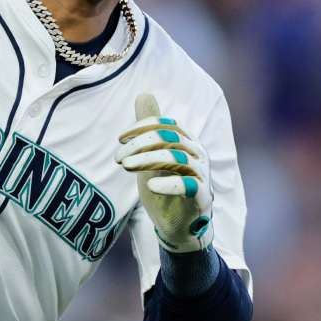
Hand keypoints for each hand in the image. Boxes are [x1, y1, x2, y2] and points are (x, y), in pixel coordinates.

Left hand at [115, 93, 212, 252]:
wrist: (177, 226)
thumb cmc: (165, 187)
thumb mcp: (151, 156)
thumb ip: (148, 129)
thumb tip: (143, 93)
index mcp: (186, 141)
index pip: (165, 124)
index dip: (141, 127)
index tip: (120, 138)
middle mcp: (197, 153)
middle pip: (170, 137)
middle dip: (140, 144)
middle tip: (118, 158)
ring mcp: (201, 174)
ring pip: (177, 157)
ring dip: (147, 159)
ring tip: (126, 167)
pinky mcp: (202, 197)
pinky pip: (189, 185)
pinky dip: (169, 184)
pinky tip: (150, 186)